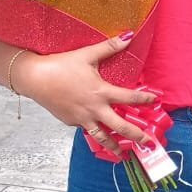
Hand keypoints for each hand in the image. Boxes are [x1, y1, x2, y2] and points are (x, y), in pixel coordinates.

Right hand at [14, 34, 158, 159]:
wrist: (35, 78)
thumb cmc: (61, 65)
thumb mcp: (87, 54)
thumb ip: (108, 47)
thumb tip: (128, 36)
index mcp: (101, 92)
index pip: (129, 98)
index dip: (145, 99)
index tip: (156, 101)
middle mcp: (95, 109)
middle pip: (120, 127)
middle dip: (137, 136)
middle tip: (148, 144)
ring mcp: (82, 118)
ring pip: (102, 137)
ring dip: (114, 147)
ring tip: (123, 155)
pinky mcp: (71, 122)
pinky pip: (86, 129)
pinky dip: (94, 134)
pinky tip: (99, 136)